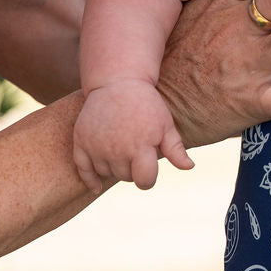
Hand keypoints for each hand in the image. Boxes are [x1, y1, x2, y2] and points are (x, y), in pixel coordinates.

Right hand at [73, 80, 192, 191]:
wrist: (118, 82)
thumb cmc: (146, 105)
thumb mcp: (165, 124)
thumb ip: (175, 149)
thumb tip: (189, 167)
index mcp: (141, 147)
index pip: (144, 181)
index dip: (148, 179)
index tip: (149, 172)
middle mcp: (117, 149)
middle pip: (125, 177)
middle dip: (132, 170)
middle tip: (135, 152)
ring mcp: (96, 146)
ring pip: (106, 173)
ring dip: (114, 168)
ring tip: (121, 151)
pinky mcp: (81, 141)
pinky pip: (82, 169)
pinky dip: (90, 179)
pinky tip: (97, 187)